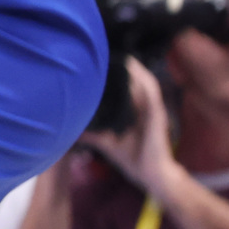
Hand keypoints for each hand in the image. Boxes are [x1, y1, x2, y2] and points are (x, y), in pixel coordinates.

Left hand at [81, 57, 174, 192]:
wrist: (151, 174)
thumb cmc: (132, 157)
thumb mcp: (107, 142)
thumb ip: (92, 134)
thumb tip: (70, 129)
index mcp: (135, 112)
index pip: (127, 87)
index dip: (118, 74)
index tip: (103, 61)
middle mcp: (144, 108)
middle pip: (136, 82)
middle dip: (126, 68)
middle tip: (109, 53)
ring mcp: (153, 111)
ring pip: (145, 84)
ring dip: (136, 70)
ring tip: (123, 56)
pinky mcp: (158, 116)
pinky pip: (152, 94)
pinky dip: (145, 82)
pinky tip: (136, 71)